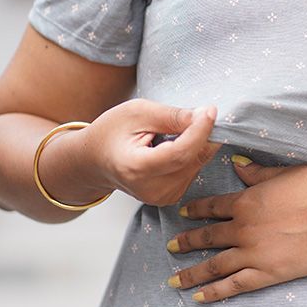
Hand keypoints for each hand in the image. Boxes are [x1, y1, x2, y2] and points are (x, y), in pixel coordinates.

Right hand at [80, 98, 222, 205]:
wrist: (95, 160)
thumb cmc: (112, 132)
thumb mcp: (137, 112)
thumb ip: (172, 115)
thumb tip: (205, 115)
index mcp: (136, 168)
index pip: (180, 153)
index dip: (199, 131)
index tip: (211, 110)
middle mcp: (151, 189)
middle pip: (192, 159)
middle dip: (203, 134)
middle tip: (199, 112)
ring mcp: (161, 197)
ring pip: (197, 164)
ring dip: (197, 143)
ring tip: (171, 132)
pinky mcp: (170, 197)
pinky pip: (193, 170)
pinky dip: (192, 153)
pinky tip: (172, 145)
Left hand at [166, 160, 306, 300]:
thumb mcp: (285, 173)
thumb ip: (257, 173)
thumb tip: (237, 163)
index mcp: (247, 201)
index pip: (212, 207)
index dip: (195, 211)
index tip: (182, 214)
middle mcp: (243, 228)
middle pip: (207, 237)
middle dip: (186, 243)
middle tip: (169, 247)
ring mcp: (254, 253)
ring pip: (214, 265)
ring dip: (192, 273)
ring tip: (174, 280)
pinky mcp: (269, 273)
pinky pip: (234, 286)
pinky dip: (214, 293)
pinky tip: (199, 298)